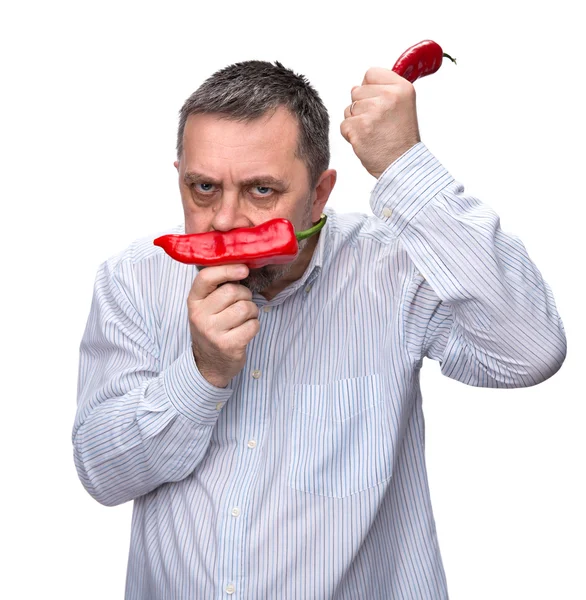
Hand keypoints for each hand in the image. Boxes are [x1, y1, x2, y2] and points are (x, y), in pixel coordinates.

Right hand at [187, 264, 259, 387]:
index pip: (206, 277)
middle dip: (245, 295)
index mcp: (193, 301)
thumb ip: (218, 287)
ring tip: (243, 319)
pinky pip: (253, 325)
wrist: (209, 364)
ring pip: (245, 308)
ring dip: (251, 311)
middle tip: (242, 303)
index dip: (227, 269)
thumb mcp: (207, 307)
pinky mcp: (228, 345)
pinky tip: (245, 331)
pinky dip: (254, 326)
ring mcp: (213, 332)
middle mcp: (199, 316)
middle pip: (232, 291)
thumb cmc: (214, 328)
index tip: (244, 269)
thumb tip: (242, 265)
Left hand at [340, 67, 420, 178]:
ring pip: (348, 109)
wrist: (402, 165)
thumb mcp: (403, 106)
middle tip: (377, 123)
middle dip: (361, 108)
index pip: (370, 74)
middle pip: (356, 91)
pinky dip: (351, 135)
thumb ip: (384, 91)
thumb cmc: (401, 140)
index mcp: (401, 88)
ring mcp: (373, 112)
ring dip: (355, 122)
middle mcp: (388, 96)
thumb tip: (357, 86)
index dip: (370, 89)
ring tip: (372, 133)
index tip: (379, 103)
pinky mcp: (359, 128)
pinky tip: (366, 141)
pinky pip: (344, 125)